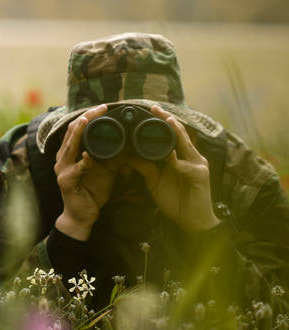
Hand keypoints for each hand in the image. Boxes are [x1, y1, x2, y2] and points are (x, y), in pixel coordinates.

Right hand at [54, 104, 122, 240]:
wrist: (82, 216)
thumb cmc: (92, 192)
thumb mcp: (105, 170)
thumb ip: (113, 156)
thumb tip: (130, 143)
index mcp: (70, 153)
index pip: (77, 129)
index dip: (88, 116)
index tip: (102, 107)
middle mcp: (63, 158)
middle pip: (71, 132)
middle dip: (85, 118)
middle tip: (99, 108)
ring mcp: (62, 170)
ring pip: (69, 147)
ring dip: (78, 133)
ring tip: (86, 121)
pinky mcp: (66, 182)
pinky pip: (75, 170)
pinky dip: (82, 162)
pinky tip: (88, 156)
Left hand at [125, 105, 219, 232]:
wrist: (191, 221)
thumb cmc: (175, 199)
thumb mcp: (154, 180)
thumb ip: (144, 166)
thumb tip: (127, 155)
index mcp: (180, 156)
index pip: (172, 134)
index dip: (163, 122)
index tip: (150, 110)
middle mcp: (191, 157)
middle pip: (180, 134)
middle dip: (168, 120)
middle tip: (155, 108)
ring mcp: (198, 165)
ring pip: (186, 145)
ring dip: (177, 133)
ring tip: (167, 120)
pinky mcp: (201, 177)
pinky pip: (188, 167)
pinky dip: (178, 163)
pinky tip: (171, 158)